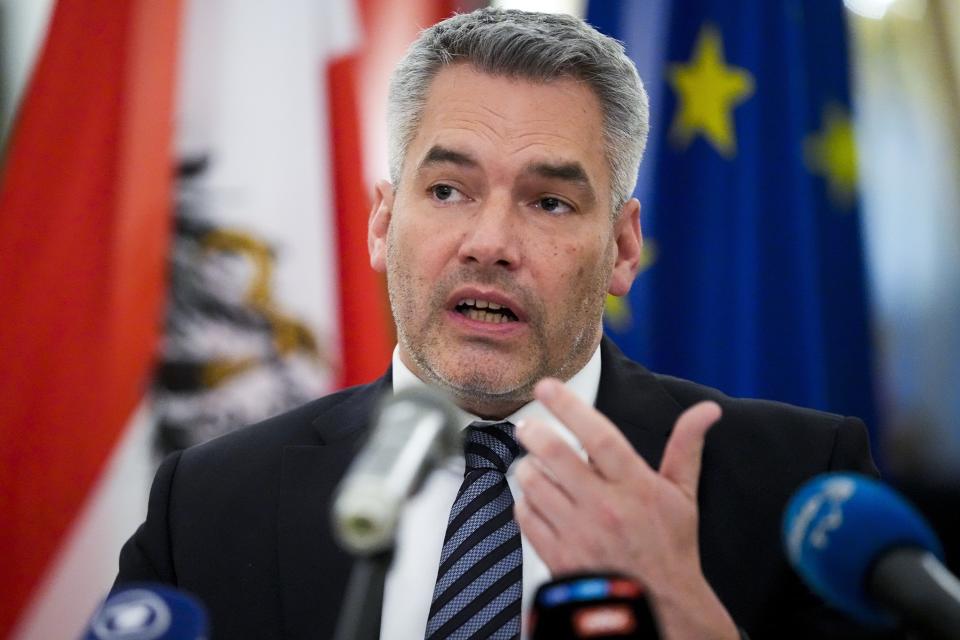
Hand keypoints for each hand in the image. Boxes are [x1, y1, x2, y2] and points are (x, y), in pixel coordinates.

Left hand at [514, 378, 737, 639]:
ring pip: (534, 484)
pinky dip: (524, 500)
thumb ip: (686, 446)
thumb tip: (707, 409)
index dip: (570, 406)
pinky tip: (537, 497)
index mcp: (636, 487)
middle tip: (527, 425)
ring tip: (534, 463)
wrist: (662, 606)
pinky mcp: (559, 557)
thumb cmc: (670, 546)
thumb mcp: (683, 494)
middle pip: (555, 456)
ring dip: (527, 467)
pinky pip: (525, 516)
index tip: (548, 386)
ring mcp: (580, 534)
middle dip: (534, 432)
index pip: (599, 436)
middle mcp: (606, 508)